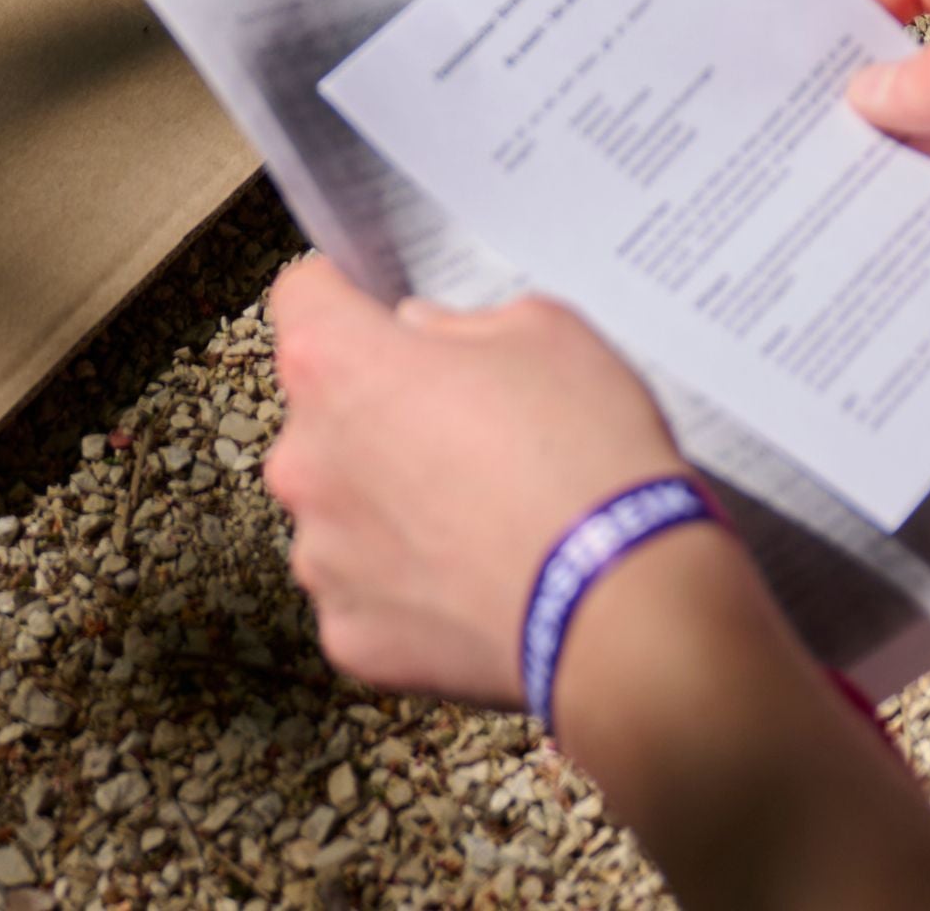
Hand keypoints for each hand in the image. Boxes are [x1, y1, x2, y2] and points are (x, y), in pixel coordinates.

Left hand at [265, 259, 691, 704]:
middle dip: (378, 418)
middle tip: (463, 439)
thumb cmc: (588, 459)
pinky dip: (409, 592)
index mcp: (336, 365)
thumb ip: (462, 323)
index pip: (305, 298)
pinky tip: (476, 587)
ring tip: (478, 524)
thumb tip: (425, 334)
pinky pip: (366, 595)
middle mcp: (303, 457)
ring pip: (340, 511)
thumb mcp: (548, 333)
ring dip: (388, 510)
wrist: (627, 605)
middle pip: (322, 416)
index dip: (346, 298)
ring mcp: (320, 553)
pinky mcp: (349, 631)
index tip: (378, 315)